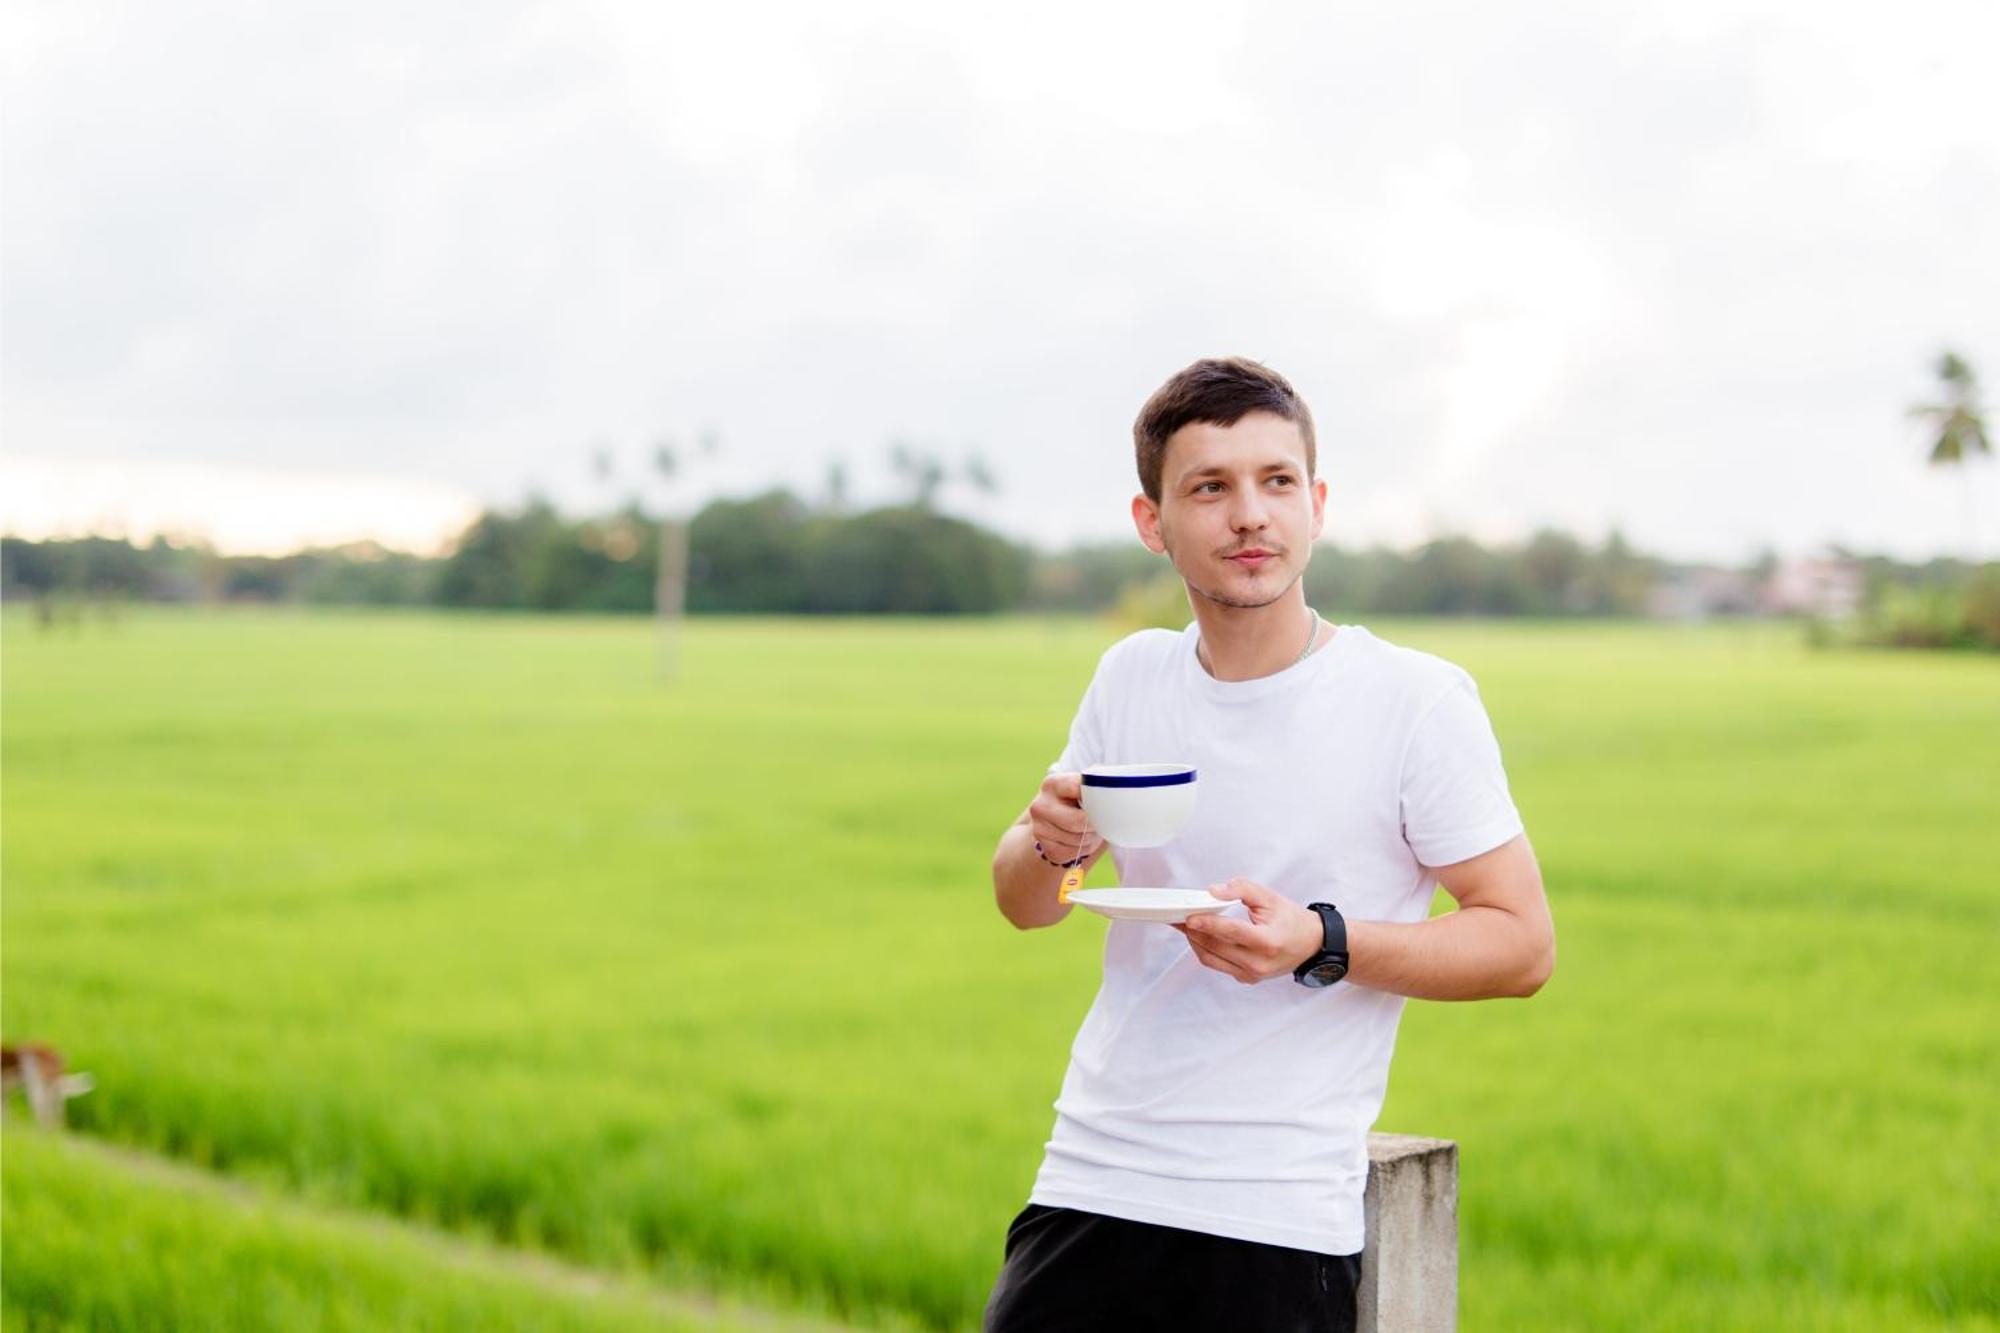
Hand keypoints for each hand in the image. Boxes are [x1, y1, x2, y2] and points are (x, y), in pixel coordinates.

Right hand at [1028, 773, 1098, 864]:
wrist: (1058, 814)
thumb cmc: (1078, 797)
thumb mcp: (1084, 785)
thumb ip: (1095, 787)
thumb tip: (1113, 797)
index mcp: (1052, 784)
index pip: (1076, 790)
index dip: (1093, 798)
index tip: (1103, 801)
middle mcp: (1039, 806)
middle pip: (1077, 821)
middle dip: (1094, 824)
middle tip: (1100, 820)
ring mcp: (1039, 828)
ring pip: (1078, 840)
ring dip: (1092, 837)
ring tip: (1091, 828)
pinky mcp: (1045, 848)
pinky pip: (1074, 854)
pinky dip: (1085, 849)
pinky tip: (1083, 839)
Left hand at [1173, 878, 1322, 984]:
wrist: (1310, 945)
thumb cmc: (1291, 921)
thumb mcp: (1270, 898)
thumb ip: (1241, 889)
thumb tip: (1213, 891)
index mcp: (1267, 942)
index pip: (1231, 933)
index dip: (1207, 924)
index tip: (1189, 917)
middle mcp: (1258, 963)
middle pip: (1215, 947)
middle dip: (1193, 931)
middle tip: (1178, 916)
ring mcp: (1251, 974)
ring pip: (1211, 959)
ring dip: (1195, 941)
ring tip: (1184, 925)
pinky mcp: (1246, 978)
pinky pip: (1217, 965)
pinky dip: (1205, 950)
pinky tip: (1201, 936)